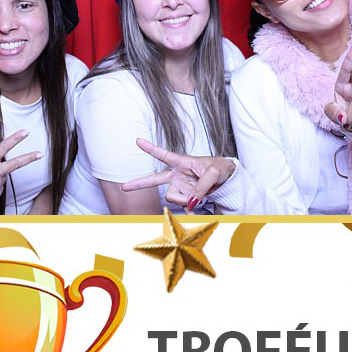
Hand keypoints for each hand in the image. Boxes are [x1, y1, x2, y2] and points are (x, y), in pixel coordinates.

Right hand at [121, 137, 235, 210]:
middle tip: (124, 187)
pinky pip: (184, 208)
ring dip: (187, 201)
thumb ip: (201, 187)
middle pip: (154, 180)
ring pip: (174, 198)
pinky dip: (192, 210)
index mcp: (182, 162)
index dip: (151, 148)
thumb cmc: (219, 168)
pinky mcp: (185, 198)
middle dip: (139, 184)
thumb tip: (189, 203)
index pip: (164, 155)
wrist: (227, 179)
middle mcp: (177, 176)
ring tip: (202, 197)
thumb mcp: (213, 174)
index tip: (138, 141)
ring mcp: (180, 188)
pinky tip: (199, 208)